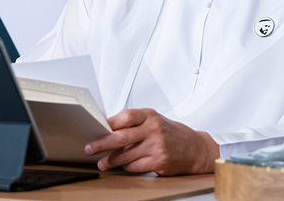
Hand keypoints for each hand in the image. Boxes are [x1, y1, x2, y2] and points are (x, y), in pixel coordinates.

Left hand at [84, 108, 218, 174]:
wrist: (194, 148)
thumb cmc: (169, 133)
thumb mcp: (153, 120)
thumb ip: (133, 122)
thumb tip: (106, 128)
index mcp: (150, 116)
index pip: (125, 117)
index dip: (107, 124)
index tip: (95, 129)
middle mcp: (153, 129)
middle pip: (121, 137)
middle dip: (101, 144)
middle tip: (89, 148)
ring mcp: (156, 146)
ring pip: (125, 155)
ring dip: (110, 160)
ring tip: (103, 163)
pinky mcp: (158, 162)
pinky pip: (134, 166)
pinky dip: (126, 167)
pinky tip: (124, 165)